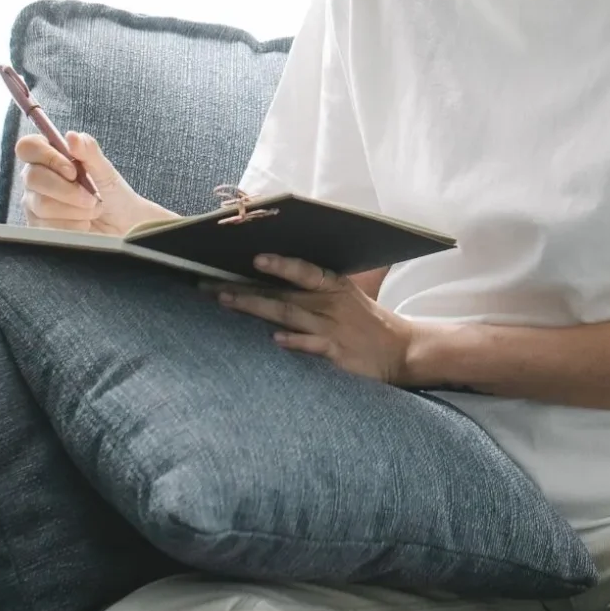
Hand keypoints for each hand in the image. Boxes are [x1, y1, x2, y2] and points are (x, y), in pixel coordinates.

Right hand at [15, 132, 174, 234]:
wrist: (123, 226)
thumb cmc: (114, 195)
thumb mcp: (106, 171)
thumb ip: (89, 151)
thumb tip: (72, 136)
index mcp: (49, 157)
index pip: (28, 147)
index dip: (48, 157)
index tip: (73, 171)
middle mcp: (37, 179)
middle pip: (32, 177)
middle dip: (67, 190)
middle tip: (91, 198)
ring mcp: (34, 203)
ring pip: (42, 204)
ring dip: (75, 210)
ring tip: (92, 210)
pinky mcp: (38, 227)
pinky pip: (47, 226)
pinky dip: (73, 226)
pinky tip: (83, 224)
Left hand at [209, 254, 415, 382]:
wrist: (400, 350)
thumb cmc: (364, 321)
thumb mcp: (345, 295)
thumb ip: (312, 286)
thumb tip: (272, 275)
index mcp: (333, 285)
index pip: (304, 270)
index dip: (280, 264)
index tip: (254, 257)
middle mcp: (330, 303)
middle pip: (282, 293)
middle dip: (244, 288)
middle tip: (209, 283)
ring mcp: (333, 328)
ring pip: (288, 315)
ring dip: (256, 308)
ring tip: (226, 301)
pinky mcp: (338, 353)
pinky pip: (312, 346)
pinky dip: (294, 342)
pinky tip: (275, 339)